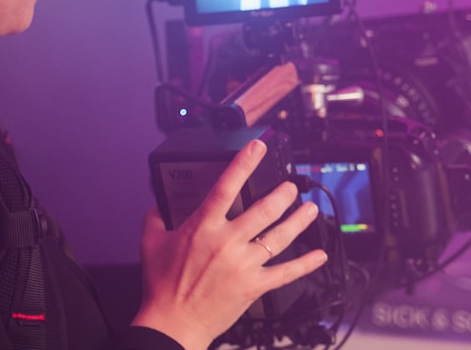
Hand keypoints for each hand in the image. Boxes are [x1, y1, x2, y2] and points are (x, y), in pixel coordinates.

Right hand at [132, 138, 327, 349]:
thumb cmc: (162, 286)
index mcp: (203, 227)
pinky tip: (319, 255)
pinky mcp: (254, 286)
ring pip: (279, 237)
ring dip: (298, 221)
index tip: (257, 147)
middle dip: (282, 194)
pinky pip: (286, 273)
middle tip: (291, 186)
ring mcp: (244, 264)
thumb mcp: (151, 244)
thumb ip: (155, 218)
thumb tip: (157, 204)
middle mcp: (227, 242)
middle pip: (263, 210)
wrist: (172, 323)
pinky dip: (305, 264)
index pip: (226, 186)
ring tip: (309, 208)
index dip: (244, 163)